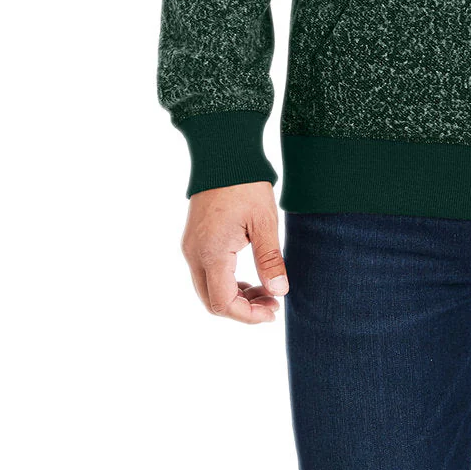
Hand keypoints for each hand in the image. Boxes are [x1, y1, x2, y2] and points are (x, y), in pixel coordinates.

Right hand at [181, 181, 288, 323]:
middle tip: (273, 304)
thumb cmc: (245, 184)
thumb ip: (270, 259)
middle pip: (212, 301)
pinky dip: (227, 282)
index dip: (248, 315)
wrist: (223, 154)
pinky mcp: (194, 240)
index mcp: (211, 253)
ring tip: (267, 291)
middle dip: (242, 309)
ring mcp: (191, 247)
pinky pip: (206, 273)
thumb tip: (280, 292)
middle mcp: (194, 254)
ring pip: (208, 289)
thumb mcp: (264, 222)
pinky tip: (250, 278)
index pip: (223, 303)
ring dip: (235, 296)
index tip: (273, 311)